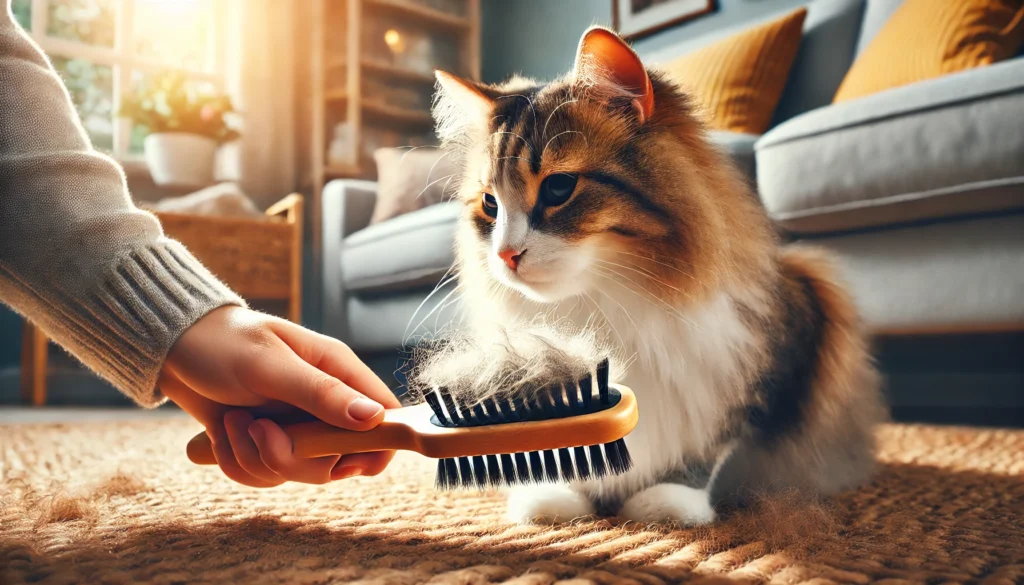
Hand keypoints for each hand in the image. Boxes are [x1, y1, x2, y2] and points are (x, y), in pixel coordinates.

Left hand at [159, 305, 400, 486]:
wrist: (173, 349)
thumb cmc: (224, 343)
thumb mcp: (270, 366)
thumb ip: (321, 394)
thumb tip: (373, 418)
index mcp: (338, 372)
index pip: (385, 417)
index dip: (376, 447)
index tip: (346, 462)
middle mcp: (324, 404)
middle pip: (339, 461)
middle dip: (294, 457)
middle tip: (261, 430)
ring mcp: (297, 427)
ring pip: (298, 473)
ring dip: (257, 456)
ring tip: (235, 421)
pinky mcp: (268, 443)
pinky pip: (265, 477)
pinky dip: (238, 462)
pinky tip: (224, 432)